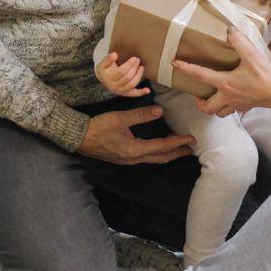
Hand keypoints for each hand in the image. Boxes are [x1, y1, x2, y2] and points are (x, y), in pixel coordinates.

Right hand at [77, 106, 194, 165]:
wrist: (80, 138)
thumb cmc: (99, 127)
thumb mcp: (120, 118)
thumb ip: (140, 115)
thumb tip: (159, 111)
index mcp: (135, 149)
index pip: (162, 146)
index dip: (177, 142)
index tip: (190, 139)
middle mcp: (134, 158)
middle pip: (161, 157)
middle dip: (177, 153)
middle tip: (191, 148)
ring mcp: (129, 160)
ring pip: (154, 159)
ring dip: (168, 154)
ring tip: (179, 149)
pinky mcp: (125, 158)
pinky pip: (146, 158)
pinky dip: (157, 154)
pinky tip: (159, 149)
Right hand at [95, 52, 149, 97]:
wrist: (103, 78)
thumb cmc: (105, 69)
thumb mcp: (103, 63)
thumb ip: (108, 59)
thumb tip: (114, 55)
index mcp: (108, 78)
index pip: (121, 72)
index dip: (129, 65)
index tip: (134, 58)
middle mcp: (114, 86)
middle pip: (127, 78)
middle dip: (134, 68)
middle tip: (138, 60)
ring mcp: (120, 91)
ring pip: (132, 85)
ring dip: (138, 75)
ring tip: (141, 67)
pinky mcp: (125, 93)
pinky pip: (134, 94)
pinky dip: (141, 92)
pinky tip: (147, 90)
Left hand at [174, 27, 270, 116]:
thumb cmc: (264, 77)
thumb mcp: (251, 55)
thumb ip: (239, 41)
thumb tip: (230, 29)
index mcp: (224, 83)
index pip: (200, 75)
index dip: (185, 68)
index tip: (174, 63)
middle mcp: (227, 96)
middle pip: (207, 107)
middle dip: (200, 103)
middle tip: (198, 95)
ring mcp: (236, 104)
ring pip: (218, 113)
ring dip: (213, 108)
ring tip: (212, 99)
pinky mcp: (245, 107)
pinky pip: (232, 111)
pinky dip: (228, 107)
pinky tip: (232, 99)